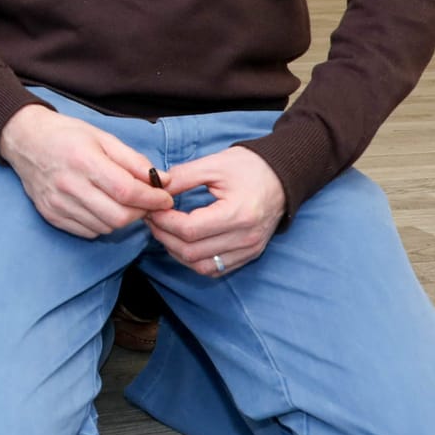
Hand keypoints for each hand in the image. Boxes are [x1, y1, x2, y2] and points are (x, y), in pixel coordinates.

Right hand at [0, 104, 174, 236]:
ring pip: (105, 227)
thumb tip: (163, 180)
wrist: (24, 140)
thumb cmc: (66, 135)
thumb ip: (133, 161)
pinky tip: (102, 207)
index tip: (165, 198)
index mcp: (84, 161)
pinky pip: (88, 231)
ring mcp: (58, 204)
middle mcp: (68, 185)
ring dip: (122, 219)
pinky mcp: (51, 215)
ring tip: (124, 203)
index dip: (152, 199)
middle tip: (147, 203)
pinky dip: (102, 224)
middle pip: (118, 216)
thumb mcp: (103, 137)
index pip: (126, 191)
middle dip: (141, 212)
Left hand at [144, 145, 286, 277]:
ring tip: (165, 231)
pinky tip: (184, 243)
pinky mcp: (250, 255)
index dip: (163, 221)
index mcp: (238, 213)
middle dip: (165, 236)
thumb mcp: (213, 164)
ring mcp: (249, 250)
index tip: (152, 209)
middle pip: (191, 252)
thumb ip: (181, 177)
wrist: (282, 176)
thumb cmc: (249, 167)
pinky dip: (195, 261)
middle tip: (153, 219)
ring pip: (202, 266)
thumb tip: (155, 190)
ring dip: (177, 252)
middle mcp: (246, 238)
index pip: (189, 229)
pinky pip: (215, 269)